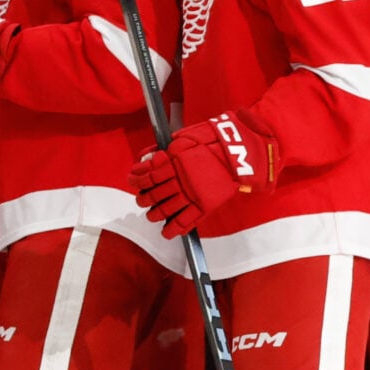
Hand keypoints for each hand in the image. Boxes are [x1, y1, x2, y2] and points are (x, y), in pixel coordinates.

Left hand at [130, 109, 279, 237]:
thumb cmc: (212, 141)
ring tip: (151, 215)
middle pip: (155, 193)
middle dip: (144, 198)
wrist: (237, 152)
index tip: (132, 180)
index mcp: (174, 161)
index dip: (138, 179)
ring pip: (167, 208)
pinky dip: (174, 228)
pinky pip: (186, 220)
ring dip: (155, 214)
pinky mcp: (205, 205)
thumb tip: (148, 157)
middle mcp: (180, 179)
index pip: (149, 174)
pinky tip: (166, 232)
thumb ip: (165, 149)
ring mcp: (192, 193)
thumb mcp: (185, 138)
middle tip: (141, 200)